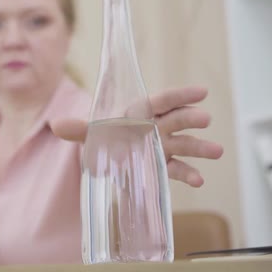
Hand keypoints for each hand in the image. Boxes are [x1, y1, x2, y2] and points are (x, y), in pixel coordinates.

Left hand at [50, 86, 222, 186]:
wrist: (106, 157)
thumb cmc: (103, 138)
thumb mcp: (91, 134)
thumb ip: (77, 130)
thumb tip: (55, 125)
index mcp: (139, 113)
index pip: (161, 101)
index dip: (180, 96)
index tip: (201, 92)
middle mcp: (155, 127)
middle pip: (176, 120)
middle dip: (190, 119)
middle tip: (204, 119)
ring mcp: (162, 146)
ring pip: (184, 144)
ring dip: (200, 147)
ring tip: (216, 151)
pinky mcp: (163, 165)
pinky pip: (178, 169)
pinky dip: (189, 174)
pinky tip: (199, 180)